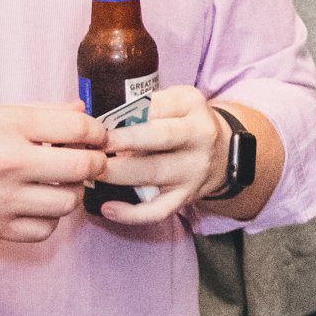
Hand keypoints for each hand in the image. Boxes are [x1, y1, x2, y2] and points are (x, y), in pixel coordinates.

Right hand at [0, 104, 103, 243]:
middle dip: (95, 162)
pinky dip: (49, 218)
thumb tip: (83, 114)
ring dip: (73, 191)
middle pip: (82, 167)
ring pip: (69, 202)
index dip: (97, 131)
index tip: (96, 135)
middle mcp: (9, 164)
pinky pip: (45, 229)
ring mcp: (3, 200)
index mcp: (10, 127)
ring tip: (60, 182)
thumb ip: (42, 112)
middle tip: (90, 159)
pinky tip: (38, 204)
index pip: (78, 128)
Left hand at [94, 85, 229, 227]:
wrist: (223, 153)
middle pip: (161, 137)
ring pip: (155, 173)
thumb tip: (100, 118)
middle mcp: (199, 137)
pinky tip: (108, 208)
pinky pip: (159, 210)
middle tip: (96, 145)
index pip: (158, 105)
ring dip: (120, 174)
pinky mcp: (186, 196)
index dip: (126, 113)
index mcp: (192, 106)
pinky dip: (132, 214)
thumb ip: (144, 105)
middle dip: (126, 141)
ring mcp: (194, 169)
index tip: (98, 121)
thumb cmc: (185, 123)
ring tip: (93, 172)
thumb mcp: (175, 101)